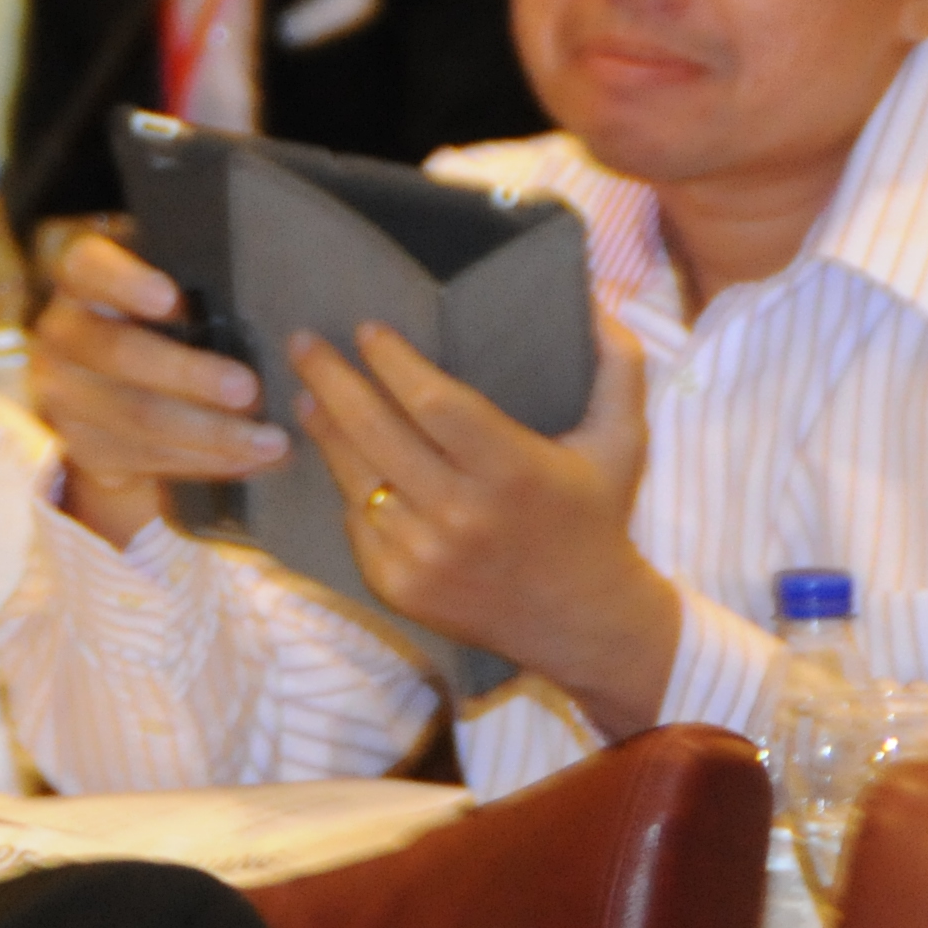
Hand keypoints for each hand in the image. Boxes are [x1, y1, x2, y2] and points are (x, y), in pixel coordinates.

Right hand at [23, 234, 288, 548]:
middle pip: (120, 353)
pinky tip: (249, 461)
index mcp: (80, 280)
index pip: (88, 268)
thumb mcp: (161, 288)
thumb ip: (192, 284)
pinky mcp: (83, 446)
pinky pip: (147, 460)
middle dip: (190, 375)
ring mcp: (64, 396)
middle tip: (250, 389)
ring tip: (270, 441)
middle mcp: (61, 334)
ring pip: (138, 418)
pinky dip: (206, 462)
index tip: (172, 298)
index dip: (127, 283)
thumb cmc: (156, 319)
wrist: (103, 383)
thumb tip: (261, 302)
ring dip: (212, 433)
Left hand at [288, 310, 678, 734]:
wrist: (586, 626)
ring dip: (325, 429)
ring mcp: (426, 556)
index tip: (366, 329)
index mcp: (514, 471)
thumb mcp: (623, 441)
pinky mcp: (402, 588)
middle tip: (303, 343)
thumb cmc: (597, 518)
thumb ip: (617, 366)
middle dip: (332, 380)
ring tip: (306, 392)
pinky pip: (358, 523)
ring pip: (356, 477)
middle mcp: (464, 515)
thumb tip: (593, 301)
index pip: (434, 403)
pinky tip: (340, 457)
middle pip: (376, 432)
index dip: (393, 363)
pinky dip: (349, 487)